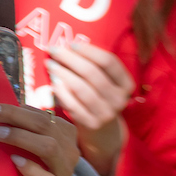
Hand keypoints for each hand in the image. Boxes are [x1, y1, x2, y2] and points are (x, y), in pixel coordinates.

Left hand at [0, 102, 78, 175]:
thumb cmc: (26, 166)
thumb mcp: (25, 142)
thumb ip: (18, 126)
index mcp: (63, 131)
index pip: (39, 114)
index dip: (13, 108)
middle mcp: (68, 148)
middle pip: (43, 124)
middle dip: (12, 115)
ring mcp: (64, 170)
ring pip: (49, 146)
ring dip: (19, 137)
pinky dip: (29, 167)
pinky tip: (14, 160)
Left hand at [48, 42, 132, 174]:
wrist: (102, 131)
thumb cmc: (99, 97)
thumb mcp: (105, 82)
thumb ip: (93, 66)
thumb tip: (66, 44)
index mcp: (126, 84)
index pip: (109, 62)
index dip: (89, 51)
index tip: (71, 44)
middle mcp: (119, 99)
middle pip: (92, 73)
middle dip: (70, 59)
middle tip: (54, 50)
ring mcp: (106, 113)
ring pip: (81, 88)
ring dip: (63, 73)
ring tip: (50, 64)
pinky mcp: (91, 124)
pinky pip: (72, 105)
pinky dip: (61, 92)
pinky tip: (53, 82)